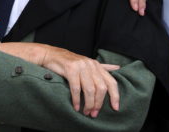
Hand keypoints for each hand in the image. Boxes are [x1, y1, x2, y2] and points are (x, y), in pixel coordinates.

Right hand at [0, 42, 119, 117]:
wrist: (51, 55)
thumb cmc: (70, 63)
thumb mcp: (87, 64)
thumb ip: (102, 67)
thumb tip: (117, 68)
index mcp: (96, 65)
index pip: (111, 82)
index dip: (115, 96)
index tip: (115, 108)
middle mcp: (90, 64)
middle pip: (101, 88)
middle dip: (98, 103)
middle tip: (93, 113)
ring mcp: (81, 66)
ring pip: (89, 90)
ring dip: (88, 104)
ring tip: (85, 112)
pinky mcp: (70, 68)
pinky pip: (76, 88)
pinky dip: (77, 100)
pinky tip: (76, 106)